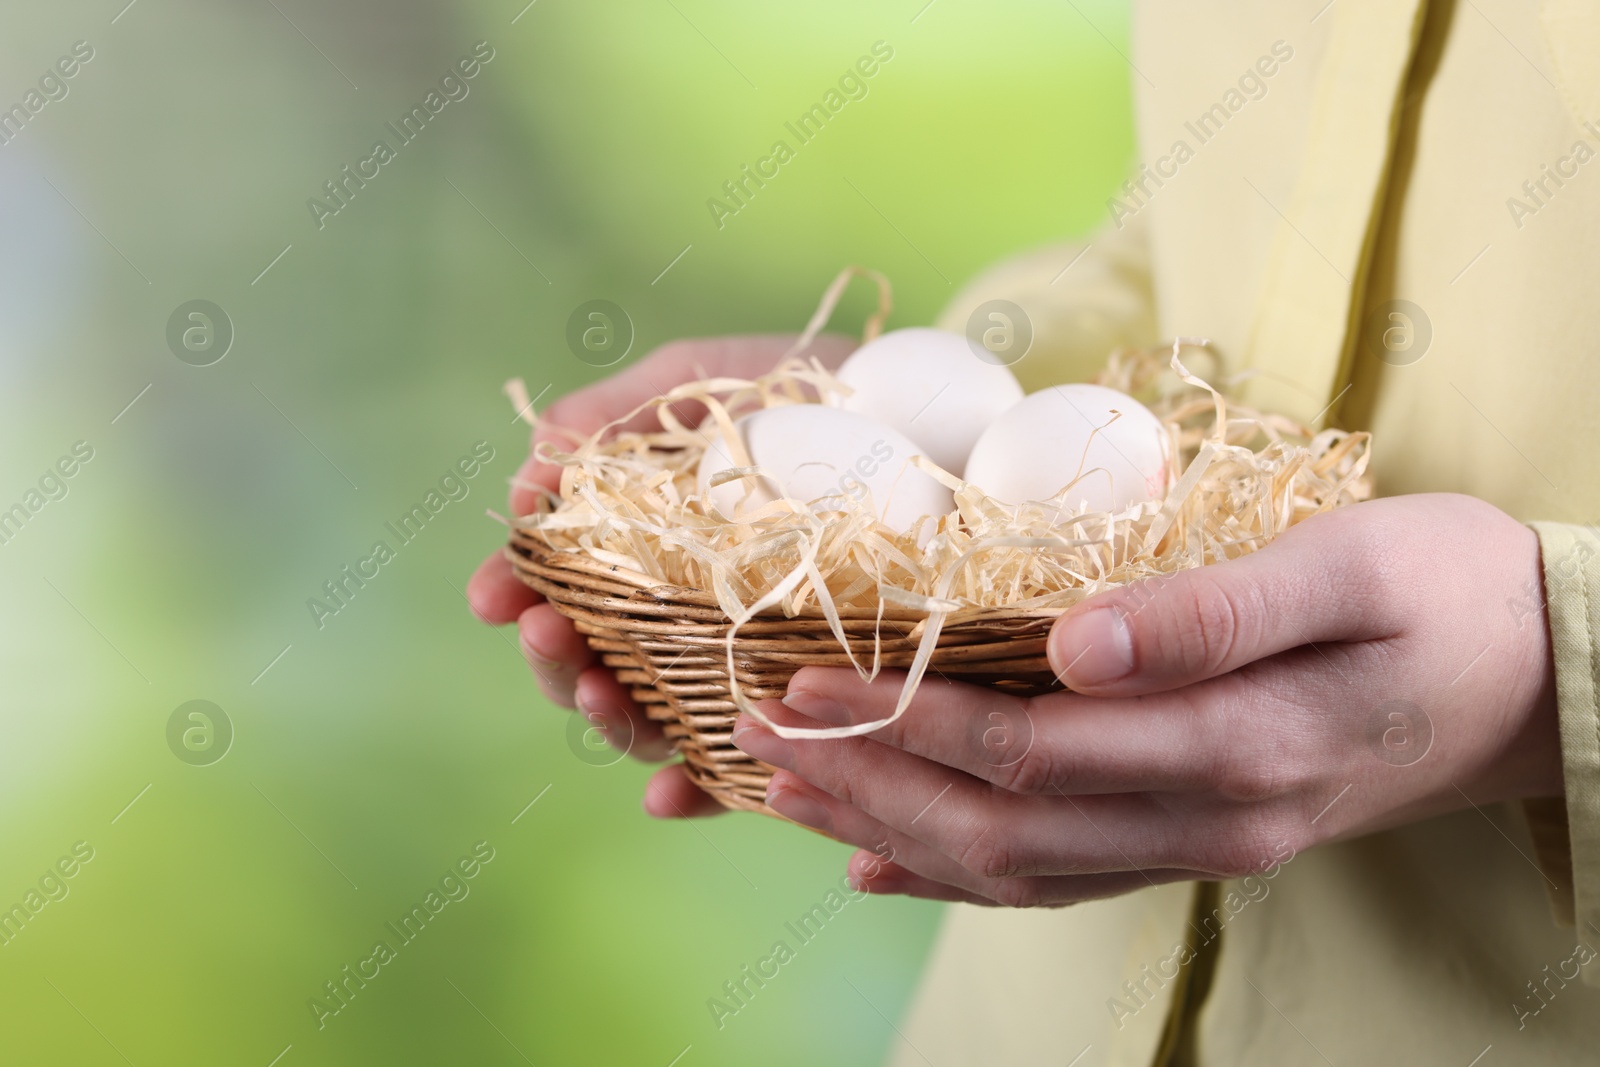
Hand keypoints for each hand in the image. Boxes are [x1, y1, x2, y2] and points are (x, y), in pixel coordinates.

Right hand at [468, 333, 856, 817]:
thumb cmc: (813, 388)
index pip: (566, 588)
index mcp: (650, 546)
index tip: (494, 595)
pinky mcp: (809, 704)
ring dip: (614, 716)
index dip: (519, 594)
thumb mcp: (706, 382)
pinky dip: (700, 788)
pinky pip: (749, 762)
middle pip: (598, 662)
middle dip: (557, 658)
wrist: (942, 412)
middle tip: (545, 634)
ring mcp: (745, 662)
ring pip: (658, 717)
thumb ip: (618, 415)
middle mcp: (687, 615)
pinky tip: (668, 795)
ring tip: (601, 692)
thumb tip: (532, 467)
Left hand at [730, 493, 1562, 905]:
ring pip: (1012, 867)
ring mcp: (1201, 847)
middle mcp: (1208, 822)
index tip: (806, 677)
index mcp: (1239, 749)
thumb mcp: (1352, 567)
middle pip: (998, 825)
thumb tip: (1072, 642)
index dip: (906, 722)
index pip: (1032, 752)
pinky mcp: (1195, 839)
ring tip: (785, 790)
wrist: (1537, 680)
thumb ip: (1212, 611)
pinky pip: (1056, 877)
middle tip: (756, 731)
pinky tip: (879, 863)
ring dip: (889, 831)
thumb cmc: (1451, 594)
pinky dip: (957, 873)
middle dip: (866, 780)